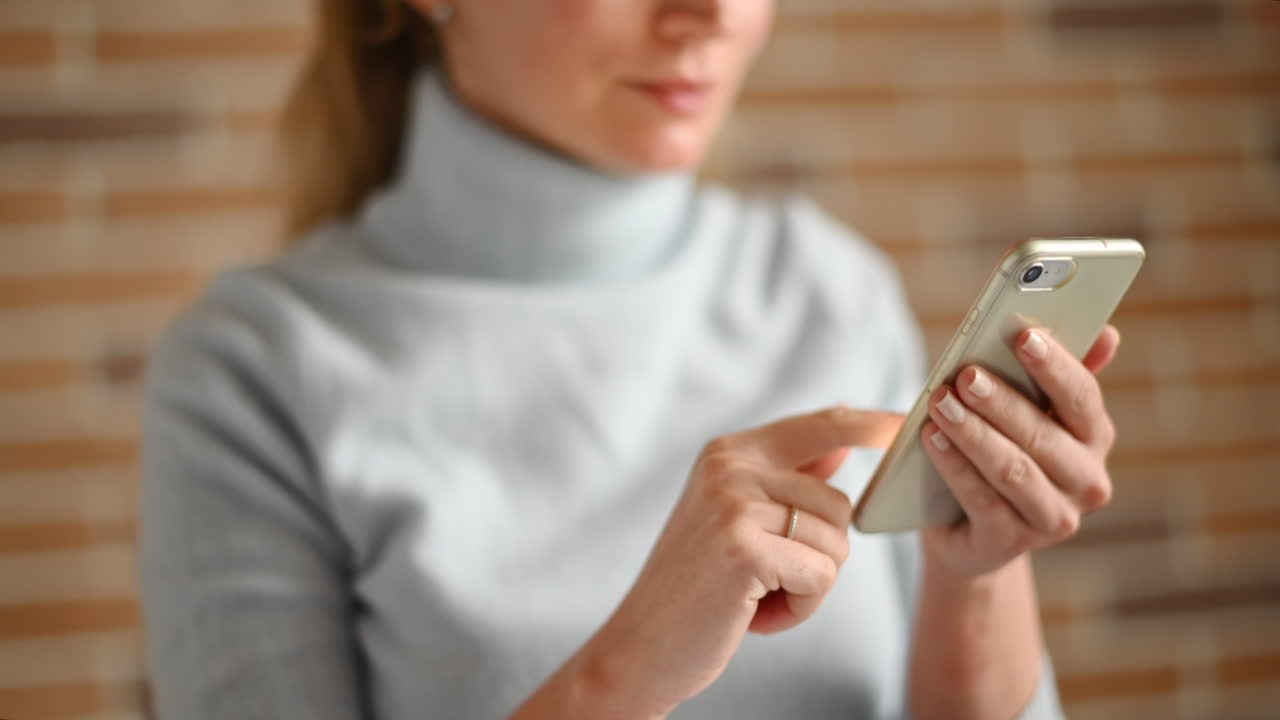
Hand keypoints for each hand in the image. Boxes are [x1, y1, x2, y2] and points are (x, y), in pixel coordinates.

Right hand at [583, 406, 902, 716]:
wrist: (642, 645)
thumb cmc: (698, 587)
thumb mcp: (736, 518)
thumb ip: (786, 477)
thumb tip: (841, 442)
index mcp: (729, 451)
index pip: (822, 425)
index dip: (872, 424)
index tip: (906, 425)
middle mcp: (730, 467)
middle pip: (840, 502)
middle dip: (820, 556)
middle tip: (766, 580)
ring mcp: (734, 504)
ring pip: (836, 543)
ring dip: (809, 586)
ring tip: (757, 595)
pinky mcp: (744, 549)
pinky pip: (822, 577)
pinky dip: (801, 608)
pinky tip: (756, 614)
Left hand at [919, 325, 1120, 576]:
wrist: (970, 530)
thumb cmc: (1000, 450)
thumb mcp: (1025, 411)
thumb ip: (1054, 375)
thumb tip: (1108, 333)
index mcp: (1094, 439)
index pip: (1083, 397)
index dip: (1055, 366)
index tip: (1023, 335)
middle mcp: (1086, 482)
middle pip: (1043, 435)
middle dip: (1001, 402)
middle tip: (965, 374)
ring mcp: (1054, 518)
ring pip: (1013, 470)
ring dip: (973, 433)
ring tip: (940, 403)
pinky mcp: (1012, 542)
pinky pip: (982, 500)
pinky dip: (955, 467)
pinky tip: (932, 439)